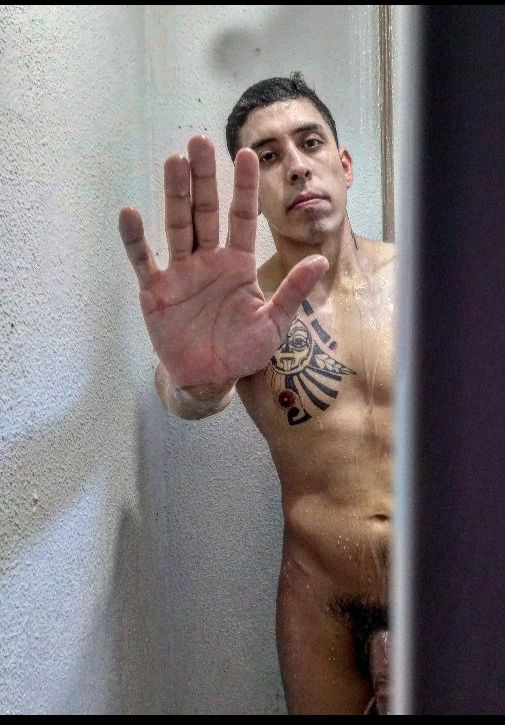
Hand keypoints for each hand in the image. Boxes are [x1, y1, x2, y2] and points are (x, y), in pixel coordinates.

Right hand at [119, 136, 327, 388]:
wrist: (209, 377)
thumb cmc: (244, 350)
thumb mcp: (275, 324)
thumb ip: (293, 291)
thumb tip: (321, 260)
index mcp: (238, 263)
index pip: (241, 217)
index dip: (244, 187)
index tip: (248, 154)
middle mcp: (208, 259)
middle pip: (206, 211)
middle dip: (204, 178)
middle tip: (199, 142)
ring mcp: (180, 272)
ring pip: (176, 226)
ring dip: (174, 195)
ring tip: (172, 162)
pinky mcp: (155, 290)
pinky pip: (144, 260)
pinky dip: (136, 240)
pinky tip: (131, 214)